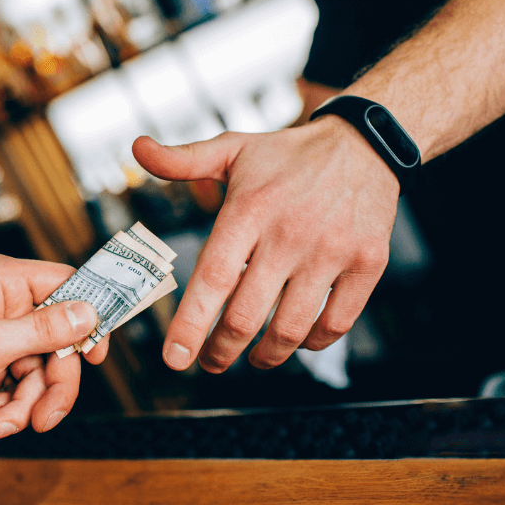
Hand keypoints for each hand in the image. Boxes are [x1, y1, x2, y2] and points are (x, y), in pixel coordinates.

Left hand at [0, 253, 97, 439]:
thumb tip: (89, 313)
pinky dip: (8, 408)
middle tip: (45, 416)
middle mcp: (2, 304)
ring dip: (26, 403)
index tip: (98, 354)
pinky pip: (20, 387)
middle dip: (51, 384)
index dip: (88, 317)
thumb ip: (43, 330)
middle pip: (59, 341)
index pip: (65, 285)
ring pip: (41, 371)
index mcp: (1, 281)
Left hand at [133, 115, 399, 372]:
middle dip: (220, 351)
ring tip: (251, 358)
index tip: (173, 358)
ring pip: (290, 329)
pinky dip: (310, 343)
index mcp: (249, 209)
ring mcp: (332, 251)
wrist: (365, 142)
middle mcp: (290, 233)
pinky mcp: (368, 264)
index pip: (214, 277)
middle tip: (209, 362)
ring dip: (264, 356)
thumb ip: (182, 159)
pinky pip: (335, 323)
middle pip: (246, 315)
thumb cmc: (287, 154)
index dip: (191, 324)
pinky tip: (295, 340)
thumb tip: (136, 148)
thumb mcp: (232, 148)